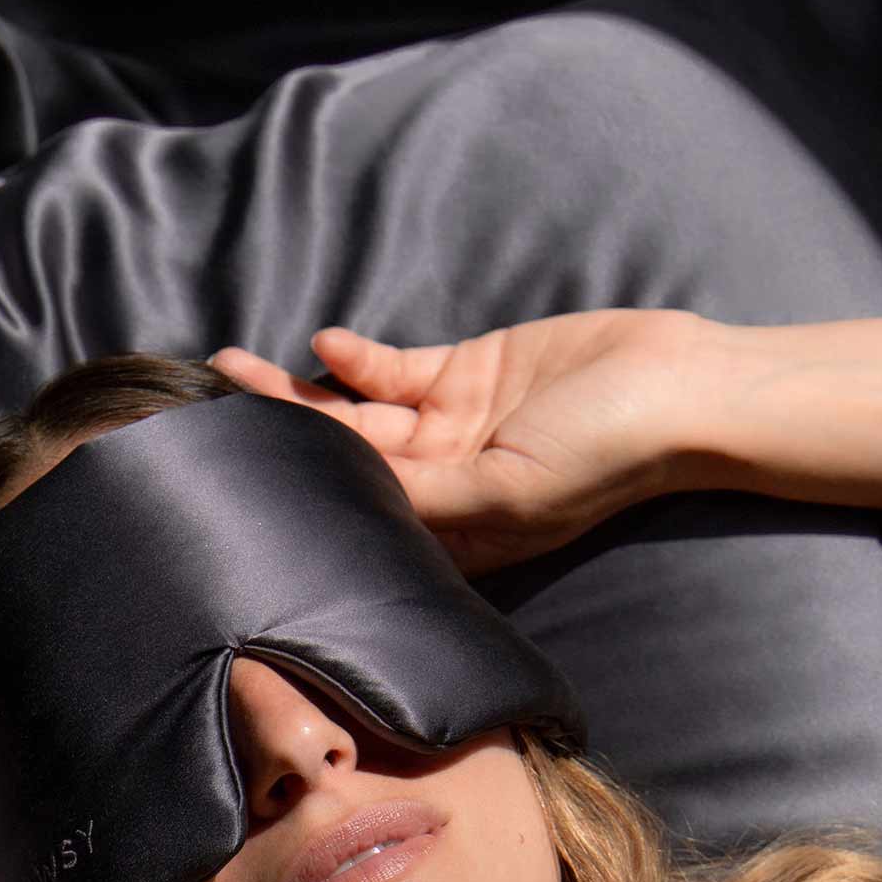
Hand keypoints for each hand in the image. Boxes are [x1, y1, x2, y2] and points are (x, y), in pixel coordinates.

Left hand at [208, 308, 712, 577]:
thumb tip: (336, 506)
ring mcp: (449, 430)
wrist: (675, 388)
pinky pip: (395, 372)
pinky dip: (358, 361)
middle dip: (275, 438)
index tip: (231, 481)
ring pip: (354, 415)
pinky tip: (327, 345)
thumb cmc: (600, 458)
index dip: (292, 499)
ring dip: (298, 393)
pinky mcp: (466, 375)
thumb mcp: (502, 493)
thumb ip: (420, 497)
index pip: (351, 519)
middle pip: (338, 464)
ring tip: (234, 370)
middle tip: (207, 408)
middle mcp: (439, 488)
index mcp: (445, 537)